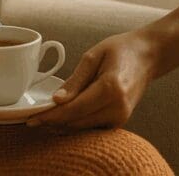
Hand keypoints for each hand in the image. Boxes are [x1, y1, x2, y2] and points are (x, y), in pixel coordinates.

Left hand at [27, 30, 158, 129]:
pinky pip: (92, 127)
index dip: (50, 116)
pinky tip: (61, 118)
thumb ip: (75, 81)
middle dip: (52, 123)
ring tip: (42, 119)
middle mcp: (117, 107)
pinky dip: (75, 124)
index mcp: (110, 88)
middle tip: (31, 120)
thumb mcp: (93, 56)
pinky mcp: (120, 121)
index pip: (73, 110)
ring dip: (62, 125)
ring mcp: (121, 117)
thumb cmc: (120, 49)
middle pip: (76, 122)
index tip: (31, 118)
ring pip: (83, 129)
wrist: (147, 55)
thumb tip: (56, 101)